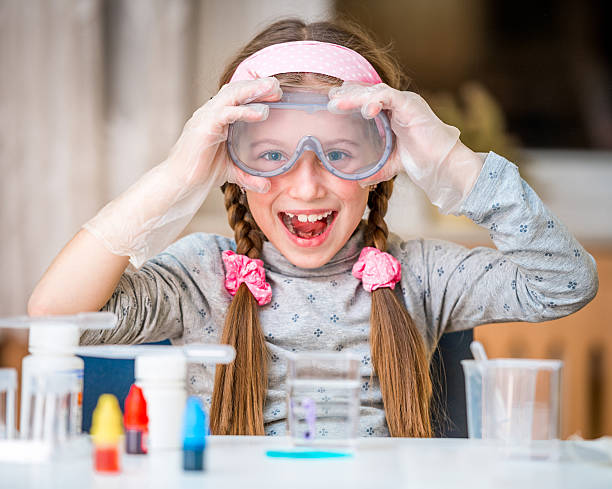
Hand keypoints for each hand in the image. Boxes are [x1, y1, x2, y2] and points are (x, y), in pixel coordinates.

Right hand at [84, 78, 281, 266]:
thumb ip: (250, 176)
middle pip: (236, 89)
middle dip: (257, 85)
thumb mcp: (232, 171)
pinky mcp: (205, 127)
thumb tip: (268, 186)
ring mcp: (207, 117)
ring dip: (253, 89)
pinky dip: (244, 110)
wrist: (179, 182)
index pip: (238, 95)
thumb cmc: (202, 172)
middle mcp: (212, 112)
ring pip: (232, 94)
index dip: (255, 90)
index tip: (276, 91)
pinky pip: (226, 113)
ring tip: (272, 89)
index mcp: (218, 117)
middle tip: (277, 85)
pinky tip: (260, 112)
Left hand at [328, 83, 482, 212]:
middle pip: (368, 91)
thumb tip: (360, 182)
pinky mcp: (411, 105)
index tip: (331, 105)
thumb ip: (376, 169)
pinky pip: (389, 96)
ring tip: (338, 104)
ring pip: (375, 91)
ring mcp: (405, 102)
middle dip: (348, 94)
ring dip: (355, 97)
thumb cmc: (422, 161)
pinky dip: (375, 100)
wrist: (442, 165)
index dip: (350, 100)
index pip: (368, 99)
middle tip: (329, 100)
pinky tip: (365, 110)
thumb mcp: (391, 164)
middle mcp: (399, 103)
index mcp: (393, 113)